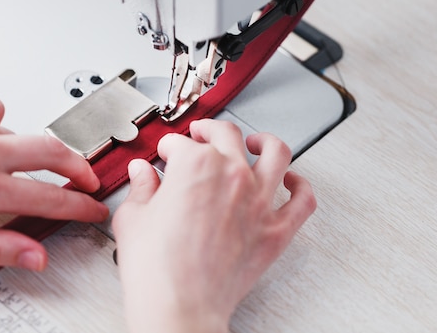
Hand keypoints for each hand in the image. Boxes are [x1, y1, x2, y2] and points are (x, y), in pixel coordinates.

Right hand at [112, 119, 315, 332]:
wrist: (179, 307)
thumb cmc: (157, 268)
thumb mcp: (133, 218)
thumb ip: (140, 187)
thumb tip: (141, 174)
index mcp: (195, 166)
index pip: (180, 144)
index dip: (168, 148)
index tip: (165, 155)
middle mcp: (232, 175)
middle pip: (226, 135)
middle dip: (208, 130)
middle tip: (199, 135)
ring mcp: (259, 201)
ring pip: (275, 153)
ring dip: (264, 141)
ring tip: (255, 142)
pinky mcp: (275, 230)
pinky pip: (302, 201)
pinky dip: (301, 186)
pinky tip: (292, 180)